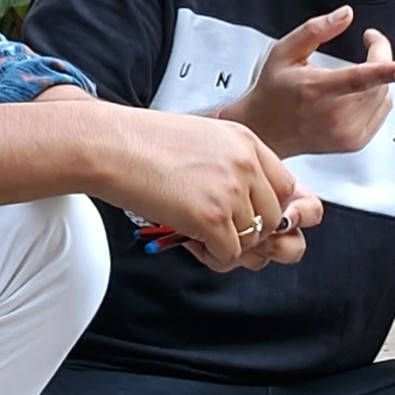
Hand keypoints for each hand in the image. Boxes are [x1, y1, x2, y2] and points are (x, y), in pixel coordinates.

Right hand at [103, 108, 321, 276]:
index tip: (247, 214)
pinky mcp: (211, 219)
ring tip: (201, 236)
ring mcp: (231, 192)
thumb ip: (231, 162)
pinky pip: (230, 254)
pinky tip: (193, 243)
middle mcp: (245, 164)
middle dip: (249, 231)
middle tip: (220, 230)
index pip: (284, 185)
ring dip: (229, 245)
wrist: (110, 146)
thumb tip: (244, 196)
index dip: (266, 206)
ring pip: (252, 239)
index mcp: (245, 140)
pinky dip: (213, 257)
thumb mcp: (202, 137)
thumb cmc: (142, 141)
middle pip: (273, 216)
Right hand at [230, 6, 394, 160]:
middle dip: (380, 57)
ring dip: (379, 78)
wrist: (266, 131)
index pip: (356, 79)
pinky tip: (355, 94)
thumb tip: (346, 14)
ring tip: (353, 72)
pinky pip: (382, 110)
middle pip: (378, 83)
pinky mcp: (354, 143)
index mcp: (316, 90)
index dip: (385, 71)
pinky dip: (376, 96)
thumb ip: (316, 30)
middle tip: (368, 42)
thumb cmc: (273, 90)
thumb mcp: (284, 52)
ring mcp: (345, 134)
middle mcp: (333, 116)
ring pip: (384, 96)